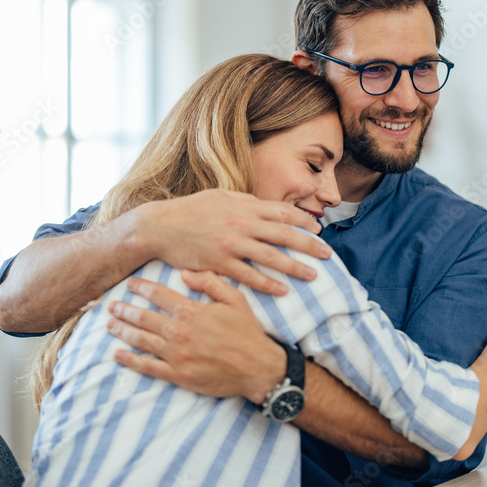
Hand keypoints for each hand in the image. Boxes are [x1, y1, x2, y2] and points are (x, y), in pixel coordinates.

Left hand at [106, 269, 284, 403]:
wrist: (258, 368)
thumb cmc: (248, 332)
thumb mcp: (235, 299)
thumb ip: (210, 282)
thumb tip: (185, 272)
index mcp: (192, 312)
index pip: (159, 295)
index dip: (142, 288)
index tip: (130, 285)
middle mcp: (179, 332)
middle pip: (144, 317)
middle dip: (125, 310)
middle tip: (112, 305)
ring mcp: (176, 355)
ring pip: (142, 340)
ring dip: (123, 331)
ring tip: (110, 325)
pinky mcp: (178, 375)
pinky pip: (148, 367)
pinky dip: (130, 360)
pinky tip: (118, 354)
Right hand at [136, 189, 332, 295]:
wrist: (159, 227)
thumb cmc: (189, 211)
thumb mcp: (219, 196)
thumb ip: (244, 202)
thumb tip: (264, 206)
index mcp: (243, 206)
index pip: (282, 212)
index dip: (303, 221)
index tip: (317, 230)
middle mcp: (241, 224)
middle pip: (284, 234)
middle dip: (309, 245)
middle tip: (327, 254)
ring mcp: (231, 244)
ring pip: (271, 257)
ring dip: (295, 267)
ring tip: (313, 275)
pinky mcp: (219, 263)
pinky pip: (249, 276)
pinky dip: (268, 284)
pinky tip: (282, 290)